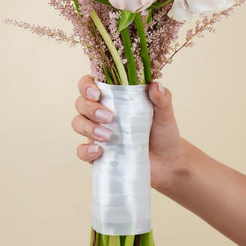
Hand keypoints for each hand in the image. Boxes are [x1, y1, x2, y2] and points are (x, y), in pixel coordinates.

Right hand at [71, 75, 183, 190]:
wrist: (167, 162)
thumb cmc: (163, 132)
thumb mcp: (165, 114)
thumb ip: (162, 99)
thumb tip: (155, 85)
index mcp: (114, 96)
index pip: (90, 83)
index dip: (87, 85)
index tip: (97, 93)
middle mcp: (101, 111)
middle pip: (81, 103)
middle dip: (90, 108)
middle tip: (109, 117)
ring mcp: (97, 132)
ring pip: (78, 123)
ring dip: (88, 128)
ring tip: (108, 136)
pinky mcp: (98, 153)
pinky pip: (81, 151)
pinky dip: (86, 151)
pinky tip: (99, 151)